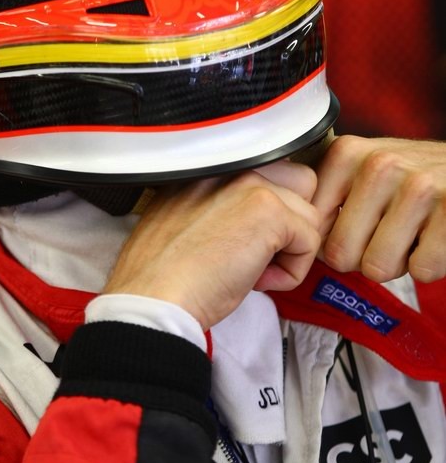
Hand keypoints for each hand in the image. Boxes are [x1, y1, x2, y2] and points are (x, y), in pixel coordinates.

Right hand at [104, 162, 321, 330]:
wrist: (152, 295)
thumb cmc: (161, 273)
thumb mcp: (185, 221)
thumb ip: (220, 208)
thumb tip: (254, 224)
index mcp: (209, 168)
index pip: (268, 175)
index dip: (268, 214)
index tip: (244, 245)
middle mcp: (232, 167)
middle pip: (299, 183)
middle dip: (291, 222)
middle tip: (260, 256)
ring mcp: (253, 185)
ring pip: (309, 215)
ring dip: (290, 249)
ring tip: (253, 272)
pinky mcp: (270, 212)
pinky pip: (310, 242)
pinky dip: (290, 272)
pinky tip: (255, 282)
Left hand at [313, 135, 445, 282]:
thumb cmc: (411, 177)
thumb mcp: (364, 168)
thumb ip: (326, 194)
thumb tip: (296, 236)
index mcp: (347, 154)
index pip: (313, 228)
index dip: (333, 240)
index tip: (355, 228)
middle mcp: (380, 166)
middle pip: (340, 255)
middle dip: (362, 257)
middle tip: (386, 234)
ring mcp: (419, 188)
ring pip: (378, 267)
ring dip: (397, 262)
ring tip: (411, 233)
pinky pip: (420, 271)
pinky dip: (429, 264)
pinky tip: (434, 236)